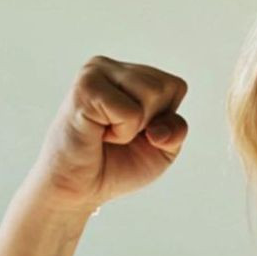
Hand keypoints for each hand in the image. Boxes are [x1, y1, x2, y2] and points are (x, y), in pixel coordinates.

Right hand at [26, 55, 188, 213]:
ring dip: (135, 128)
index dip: (166, 119)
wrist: (80, 188)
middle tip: (118, 134)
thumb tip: (160, 129)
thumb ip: (176, 130)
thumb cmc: (117, 165)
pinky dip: (121, 134)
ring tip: (107, 132)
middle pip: (165, 88)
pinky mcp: (85, 88)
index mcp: (129, 74)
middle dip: (151, 123)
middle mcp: (110, 67)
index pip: (176, 86)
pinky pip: (131, 112)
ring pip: (152, 93)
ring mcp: (95, 73)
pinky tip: (97, 133)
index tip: (137, 133)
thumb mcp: (162, 149)